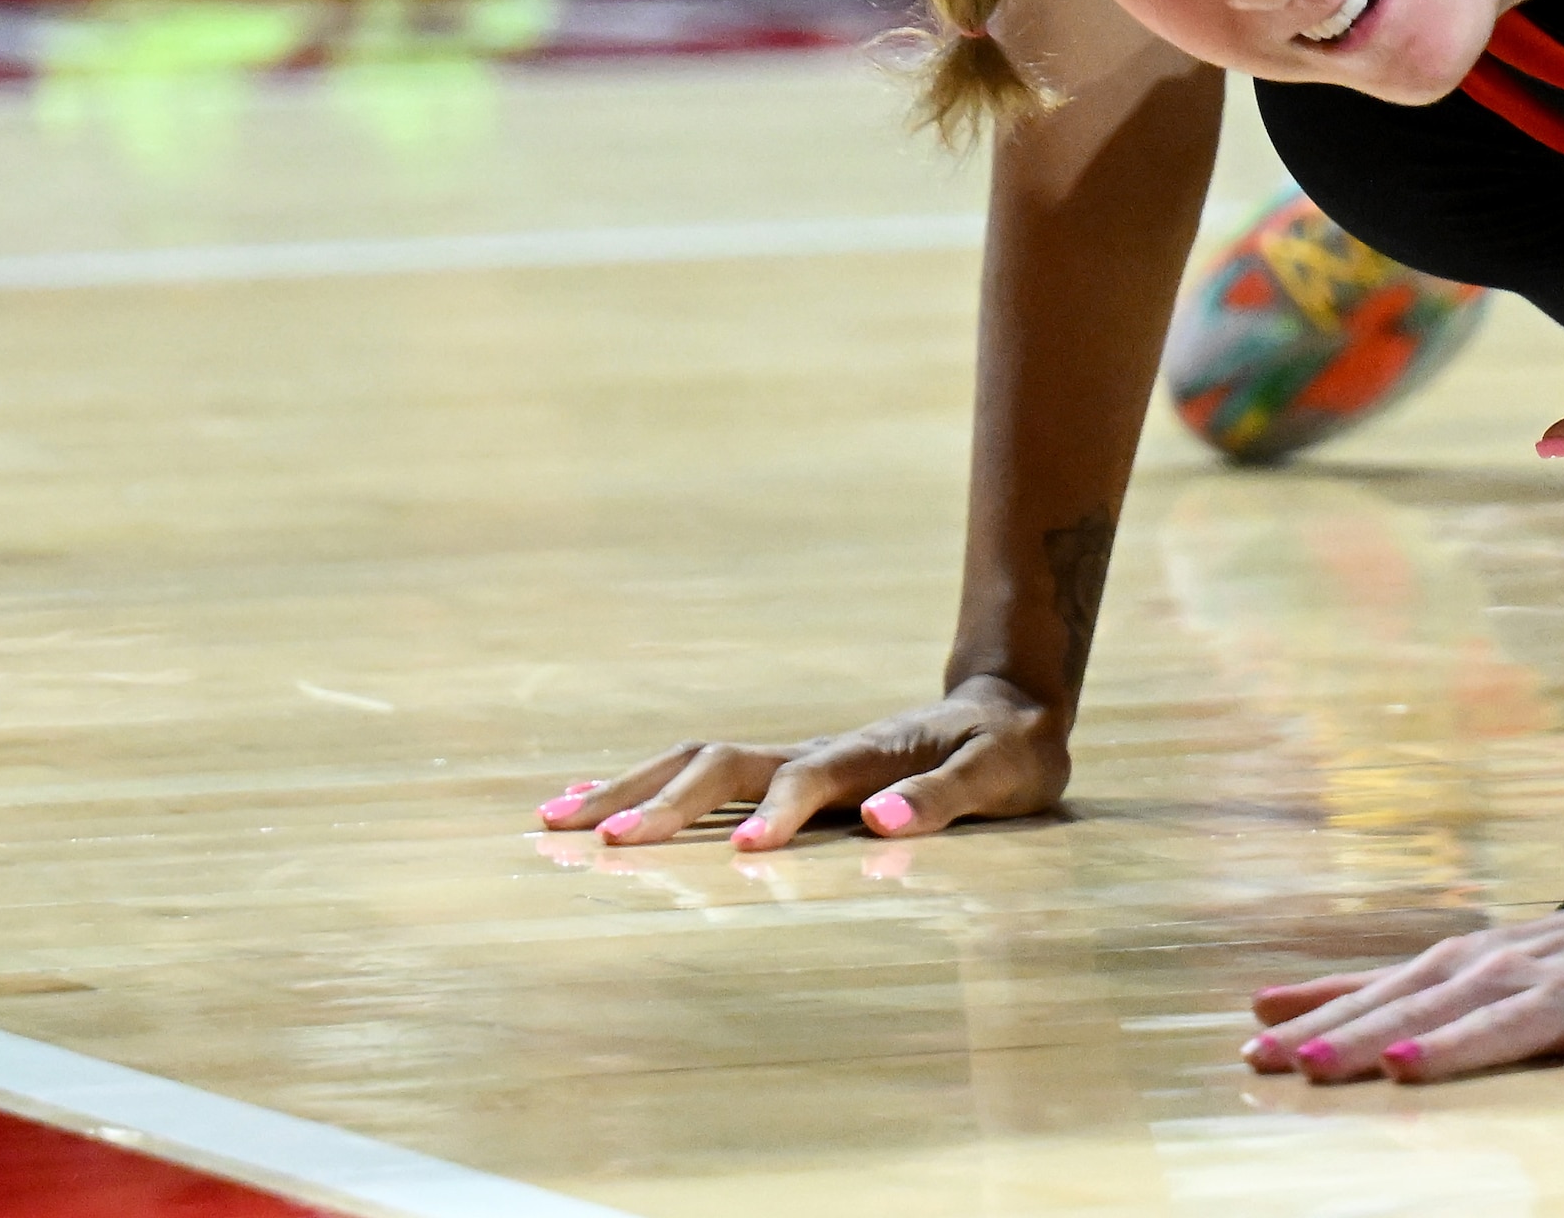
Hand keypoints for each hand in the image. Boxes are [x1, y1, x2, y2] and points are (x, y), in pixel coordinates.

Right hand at [538, 677, 1073, 852]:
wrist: (1007, 707)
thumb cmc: (1008, 751)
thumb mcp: (1001, 776)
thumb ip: (945, 799)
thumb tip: (878, 821)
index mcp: (868, 758)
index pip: (810, 783)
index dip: (777, 815)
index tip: (740, 854)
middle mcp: (816, 752)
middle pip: (723, 764)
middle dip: (662, 801)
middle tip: (603, 843)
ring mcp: (794, 758)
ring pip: (695, 762)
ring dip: (630, 787)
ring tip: (555, 816)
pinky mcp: (785, 771)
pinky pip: (700, 774)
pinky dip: (643, 784)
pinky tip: (593, 800)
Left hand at [1245, 904, 1563, 1083]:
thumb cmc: (1542, 963)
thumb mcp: (1450, 970)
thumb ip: (1367, 995)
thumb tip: (1265, 1006)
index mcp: (1458, 968)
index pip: (1380, 998)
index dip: (1321, 1024)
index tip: (1259, 1051)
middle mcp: (1503, 971)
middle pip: (1427, 1010)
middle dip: (1365, 1038)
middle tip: (1308, 1065)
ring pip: (1507, 1018)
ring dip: (1457, 1043)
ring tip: (1408, 1068)